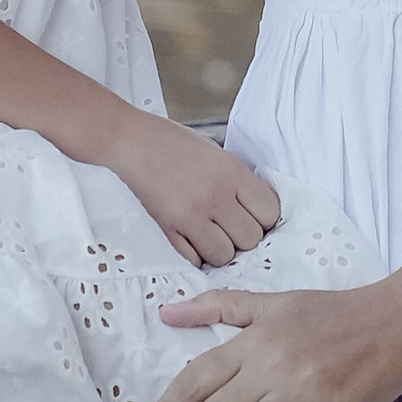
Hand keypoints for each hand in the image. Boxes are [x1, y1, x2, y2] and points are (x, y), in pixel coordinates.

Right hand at [113, 118, 284, 270]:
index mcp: (231, 172)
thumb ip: (239, 180)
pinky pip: (193, 260)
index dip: (264, 218)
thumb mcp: (216, 152)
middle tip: (229, 226)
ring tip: (209, 234)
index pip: (270, 212)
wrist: (130, 141)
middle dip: (243, 236)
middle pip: (251, 238)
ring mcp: (190, 215)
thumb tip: (257, 209)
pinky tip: (189, 239)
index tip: (254, 216)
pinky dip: (194, 255)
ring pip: (224, 255)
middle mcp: (215, 195)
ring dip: (219, 249)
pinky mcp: (167, 229)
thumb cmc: (172, 142)